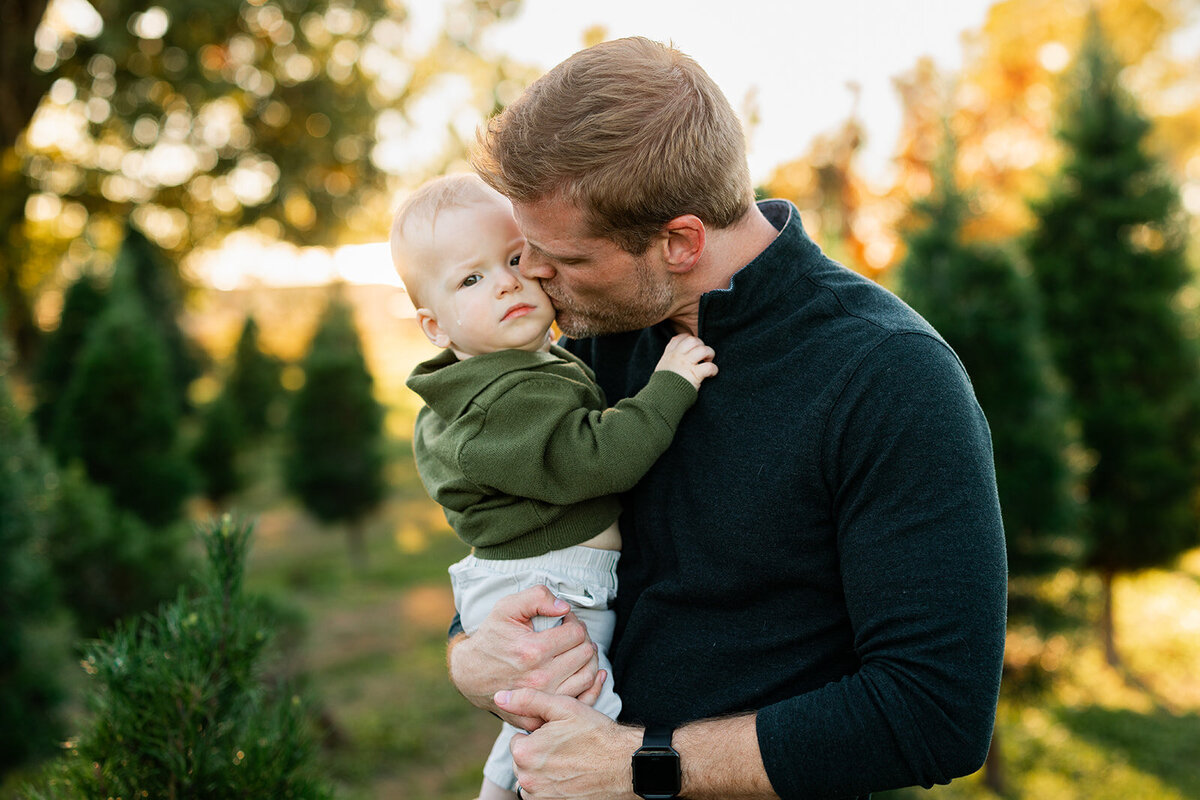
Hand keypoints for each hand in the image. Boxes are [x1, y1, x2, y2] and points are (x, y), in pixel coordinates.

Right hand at [447, 585, 600, 729]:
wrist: (469, 673)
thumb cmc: (492, 637)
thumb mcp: (506, 608)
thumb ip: (536, 598)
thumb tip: (564, 607)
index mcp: (533, 650)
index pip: (576, 633)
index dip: (575, 622)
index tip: (566, 620)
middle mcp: (539, 678)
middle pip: (585, 654)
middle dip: (583, 639)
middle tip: (573, 634)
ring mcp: (541, 699)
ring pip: (587, 676)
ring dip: (589, 659)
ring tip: (579, 650)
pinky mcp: (540, 714)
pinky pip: (578, 700)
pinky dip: (589, 686)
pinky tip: (584, 670)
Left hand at [498, 688, 641, 799]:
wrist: (623, 766)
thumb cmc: (595, 734)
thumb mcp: (563, 708)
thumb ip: (528, 700)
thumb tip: (499, 697)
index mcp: (525, 753)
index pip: (518, 740)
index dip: (537, 734)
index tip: (557, 733)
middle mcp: (527, 780)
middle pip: (523, 761)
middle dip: (539, 752)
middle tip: (565, 746)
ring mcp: (540, 797)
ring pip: (532, 778)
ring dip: (544, 770)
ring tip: (570, 761)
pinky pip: (542, 794)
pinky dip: (552, 785)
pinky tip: (571, 775)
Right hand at [655, 333, 717, 389]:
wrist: (661, 399)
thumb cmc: (663, 386)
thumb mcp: (662, 367)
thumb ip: (670, 359)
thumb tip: (679, 355)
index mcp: (669, 354)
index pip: (680, 338)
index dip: (689, 339)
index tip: (693, 347)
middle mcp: (677, 356)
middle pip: (693, 340)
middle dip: (701, 345)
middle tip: (702, 356)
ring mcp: (686, 364)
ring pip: (703, 350)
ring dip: (710, 354)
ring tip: (708, 362)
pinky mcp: (695, 374)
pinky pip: (709, 366)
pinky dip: (714, 370)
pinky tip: (711, 374)